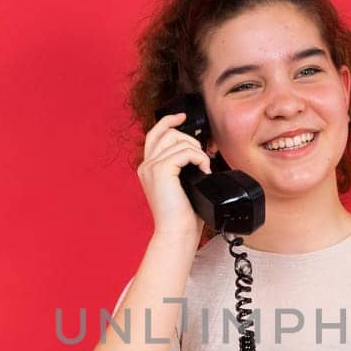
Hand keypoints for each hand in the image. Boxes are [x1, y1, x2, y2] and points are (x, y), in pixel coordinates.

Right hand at [138, 111, 211, 240]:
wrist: (177, 233)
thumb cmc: (182, 214)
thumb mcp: (181, 185)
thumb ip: (180, 166)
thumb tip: (196, 151)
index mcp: (148, 168)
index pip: (154, 134)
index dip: (168, 121)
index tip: (182, 117)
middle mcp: (146, 165)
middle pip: (168, 133)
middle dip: (190, 140)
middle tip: (202, 158)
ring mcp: (151, 167)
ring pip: (178, 141)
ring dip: (197, 152)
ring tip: (204, 168)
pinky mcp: (161, 170)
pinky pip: (185, 152)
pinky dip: (199, 159)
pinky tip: (203, 172)